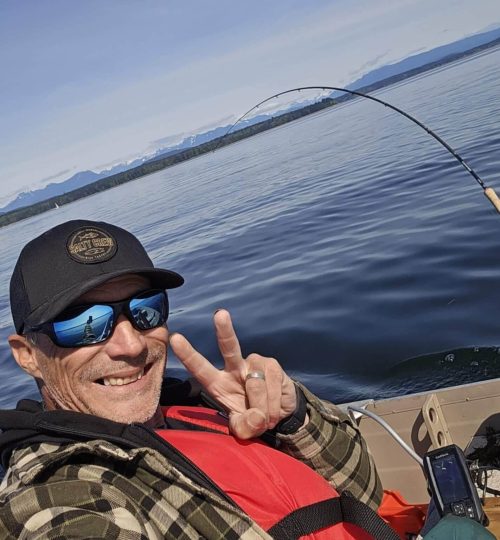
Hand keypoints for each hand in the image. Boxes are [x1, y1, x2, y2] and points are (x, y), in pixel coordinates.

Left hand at [169, 309, 297, 438]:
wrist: (280, 414)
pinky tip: (275, 407)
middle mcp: (234, 367)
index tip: (175, 339)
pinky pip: (271, 386)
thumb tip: (257, 417)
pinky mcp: (272, 366)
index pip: (200, 367)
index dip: (188, 354)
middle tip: (220, 314)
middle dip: (224, 330)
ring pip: (255, 384)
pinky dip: (273, 404)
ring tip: (266, 417)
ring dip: (262, 407)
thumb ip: (245, 426)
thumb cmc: (253, 418)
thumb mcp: (244, 428)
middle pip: (229, 346)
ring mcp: (254, 364)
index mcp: (218, 382)